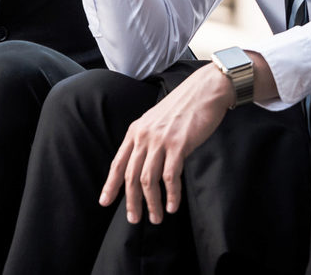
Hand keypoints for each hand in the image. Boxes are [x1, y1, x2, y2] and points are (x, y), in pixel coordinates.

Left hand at [99, 63, 234, 223]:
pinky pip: (171, 177)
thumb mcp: (156, 121)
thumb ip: (147, 140)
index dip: (110, 185)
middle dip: (131, 201)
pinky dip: (171, 195)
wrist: (204, 91)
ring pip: (148, 180)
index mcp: (136, 131)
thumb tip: (142, 165)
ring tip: (156, 218)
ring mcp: (160, 141)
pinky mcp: (178, 145)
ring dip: (152, 203)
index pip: (118, 163)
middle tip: (134, 219)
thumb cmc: (183, 108)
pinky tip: (173, 206)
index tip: (105, 202)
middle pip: (131, 176)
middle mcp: (144, 136)